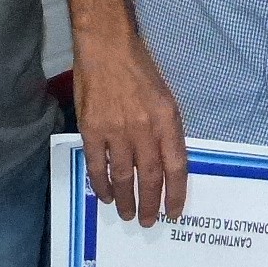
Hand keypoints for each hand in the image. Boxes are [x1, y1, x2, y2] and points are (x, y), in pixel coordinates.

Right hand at [74, 32, 188, 225]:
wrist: (107, 45)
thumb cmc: (139, 67)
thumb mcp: (165, 95)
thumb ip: (165, 128)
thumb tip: (165, 161)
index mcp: (166, 119)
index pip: (176, 166)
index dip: (176, 193)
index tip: (174, 212)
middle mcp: (144, 128)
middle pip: (150, 177)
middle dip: (150, 204)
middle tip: (148, 221)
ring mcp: (116, 130)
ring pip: (124, 177)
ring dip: (126, 200)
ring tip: (127, 214)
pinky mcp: (92, 129)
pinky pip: (98, 166)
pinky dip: (102, 184)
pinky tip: (105, 195)